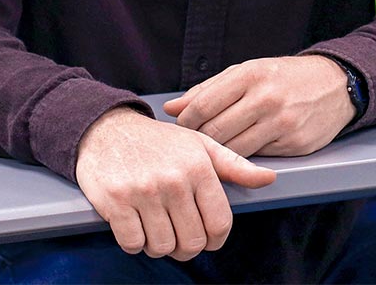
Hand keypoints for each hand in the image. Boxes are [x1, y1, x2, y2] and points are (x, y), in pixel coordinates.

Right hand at [74, 107, 274, 259]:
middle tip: (178, 233)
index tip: (207, 237)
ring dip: (159, 245)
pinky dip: (135, 242)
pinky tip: (136, 224)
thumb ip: (235, 166)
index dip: (215, 240)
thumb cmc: (158, 141)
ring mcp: (144, 191)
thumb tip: (269, 178)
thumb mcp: (201, 145)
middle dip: (187, 246)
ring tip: (156, 226)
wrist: (107, 129)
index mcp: (198, 167)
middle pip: (192, 242)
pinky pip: (133, 244)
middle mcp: (173, 179)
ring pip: (163, 246)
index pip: (219, 224)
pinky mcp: (116, 202)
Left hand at [163, 56, 353, 157]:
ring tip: (215, 151)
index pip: (202, 106)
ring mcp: (282, 123)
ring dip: (219, 154)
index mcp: (250, 75)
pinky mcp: (294, 144)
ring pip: (234, 150)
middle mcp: (266, 98)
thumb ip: (208, 90)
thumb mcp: (247, 72)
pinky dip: (244, 158)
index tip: (182, 130)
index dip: (185, 123)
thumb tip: (171, 109)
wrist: (335, 85)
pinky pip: (257, 158)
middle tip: (195, 146)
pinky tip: (241, 152)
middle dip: (199, 142)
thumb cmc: (283, 77)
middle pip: (215, 131)